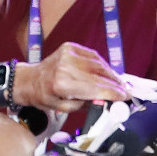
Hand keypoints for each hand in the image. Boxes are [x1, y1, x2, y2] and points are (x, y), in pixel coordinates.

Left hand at [15, 42, 129, 111]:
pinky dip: (102, 64)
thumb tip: (108, 101)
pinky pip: (93, 56)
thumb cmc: (45, 96)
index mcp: (62, 84)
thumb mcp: (64, 108)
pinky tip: (107, 72)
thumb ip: (87, 104)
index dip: (113, 93)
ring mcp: (68, 54)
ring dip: (111, 74)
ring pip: (99, 64)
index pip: (95, 88)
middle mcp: (65, 67)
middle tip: (127, 91)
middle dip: (115, 84)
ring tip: (119, 83)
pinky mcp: (70, 47)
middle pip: (99, 76)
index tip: (126, 97)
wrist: (30, 80)